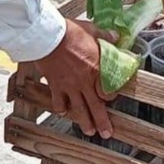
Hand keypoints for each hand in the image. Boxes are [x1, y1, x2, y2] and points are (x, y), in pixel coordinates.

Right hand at [35, 18, 115, 139]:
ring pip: (78, 109)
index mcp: (96, 69)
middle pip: (95, 106)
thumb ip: (105, 36)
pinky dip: (61, 109)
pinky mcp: (55, 85)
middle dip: (102, 122)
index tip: (112, 98)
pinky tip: (64, 113)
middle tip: (106, 134)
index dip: (112, 96)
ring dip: (84, 122)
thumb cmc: (70, 31)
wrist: (47, 35)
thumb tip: (116, 36)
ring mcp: (69, 86)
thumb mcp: (92, 30)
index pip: (108, 90)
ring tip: (89, 132)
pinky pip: (59, 102)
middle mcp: (84, 82)